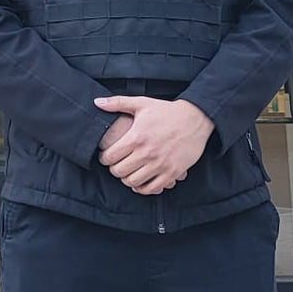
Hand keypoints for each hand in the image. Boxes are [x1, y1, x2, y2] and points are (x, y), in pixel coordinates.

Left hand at [93, 96, 214, 194]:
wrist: (195, 119)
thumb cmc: (166, 111)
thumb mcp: (141, 103)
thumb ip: (117, 103)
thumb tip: (97, 102)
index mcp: (136, 137)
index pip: (110, 157)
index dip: (104, 158)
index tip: (106, 157)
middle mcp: (147, 153)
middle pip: (119, 172)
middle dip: (114, 169)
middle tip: (116, 165)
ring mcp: (160, 164)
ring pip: (133, 182)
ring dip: (127, 179)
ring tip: (128, 172)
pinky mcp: (173, 172)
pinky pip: (153, 188)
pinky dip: (143, 188)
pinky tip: (141, 182)